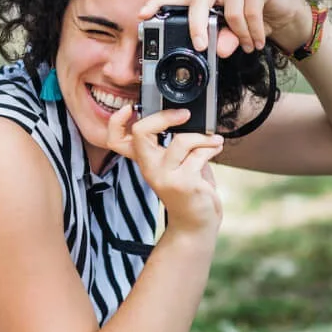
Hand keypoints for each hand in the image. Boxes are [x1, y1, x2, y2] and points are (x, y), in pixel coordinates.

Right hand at [105, 106, 222, 235]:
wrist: (195, 224)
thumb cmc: (188, 190)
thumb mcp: (175, 164)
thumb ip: (174, 143)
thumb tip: (186, 118)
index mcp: (144, 160)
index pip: (115, 140)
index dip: (116, 121)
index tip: (130, 108)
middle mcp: (150, 168)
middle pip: (141, 132)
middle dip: (164, 117)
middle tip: (184, 114)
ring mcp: (165, 176)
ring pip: (181, 141)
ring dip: (203, 138)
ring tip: (212, 141)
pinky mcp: (184, 183)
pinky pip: (199, 154)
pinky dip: (212, 147)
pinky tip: (216, 148)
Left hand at [138, 0, 311, 57]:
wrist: (286, 15)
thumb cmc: (254, 23)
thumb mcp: (235, 37)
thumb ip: (223, 41)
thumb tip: (216, 50)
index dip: (159, 3)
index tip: (142, 14)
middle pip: (199, 0)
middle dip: (196, 25)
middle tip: (201, 47)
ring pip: (231, 12)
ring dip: (240, 36)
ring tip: (248, 46)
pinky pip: (250, 11)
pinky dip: (254, 31)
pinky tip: (258, 41)